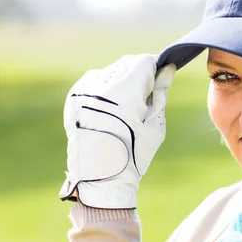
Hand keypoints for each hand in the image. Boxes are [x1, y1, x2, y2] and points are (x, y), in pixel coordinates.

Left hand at [59, 54, 175, 208]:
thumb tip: (168, 68)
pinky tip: (112, 109)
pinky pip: (95, 81)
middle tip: (148, 95)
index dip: (156, 67)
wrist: (100, 180)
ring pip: (111, 70)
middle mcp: (99, 88)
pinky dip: (107, 88)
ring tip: (128, 105)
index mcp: (123, 95)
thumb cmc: (134, 154)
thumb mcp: (155, 124)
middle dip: (140, 74)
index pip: (143, 62)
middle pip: (126, 63)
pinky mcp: (73, 99)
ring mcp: (83, 92)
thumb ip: (161, 92)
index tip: (162, 76)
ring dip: (123, 79)